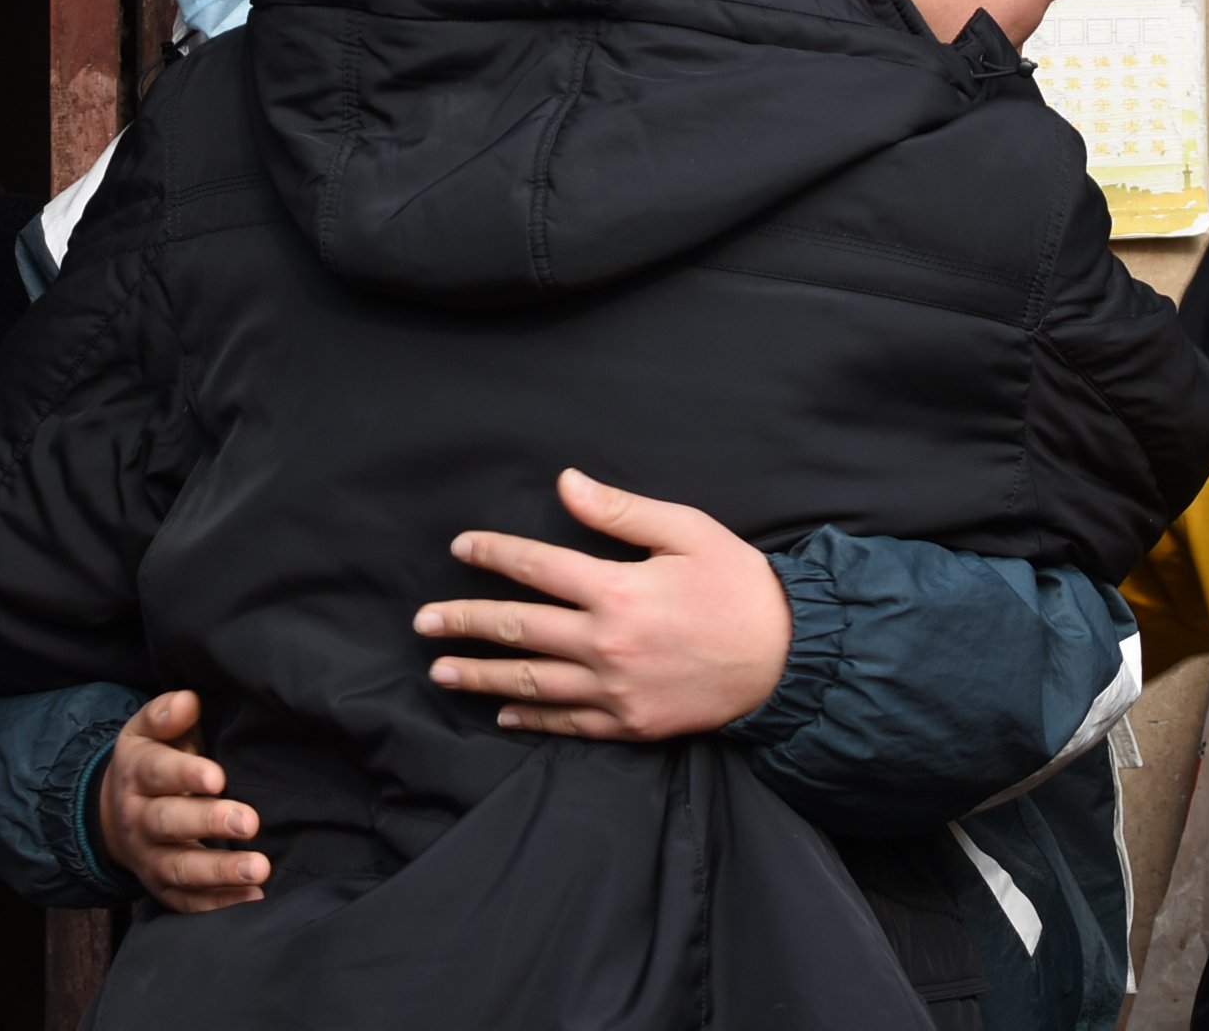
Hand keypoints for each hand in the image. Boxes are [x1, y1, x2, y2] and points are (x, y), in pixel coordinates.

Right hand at [97, 692, 267, 912]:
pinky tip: (252, 899)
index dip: (185, 775)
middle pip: (169, 823)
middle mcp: (139, 819)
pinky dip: (217, 904)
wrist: (114, 811)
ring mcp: (148, 857)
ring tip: (259, 868)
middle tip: (250, 822)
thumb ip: (167, 713)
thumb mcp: (148, 730)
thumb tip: (187, 702)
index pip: (158, 772)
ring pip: (179, 868)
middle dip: (208, 823)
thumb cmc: (151, 759)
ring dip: (219, 872)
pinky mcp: (161, 887)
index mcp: (138, 773)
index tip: (217, 778)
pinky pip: (186, 901)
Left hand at [415, 469, 790, 740]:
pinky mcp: (630, 724)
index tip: (461, 548)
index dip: (493, 554)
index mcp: (618, 589)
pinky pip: (567, 723)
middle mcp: (607, 643)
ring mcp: (615, 690)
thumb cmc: (739, 586)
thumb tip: (567, 484)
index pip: (537, 566)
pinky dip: (530, 718)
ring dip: (479, 675)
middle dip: (464, 621)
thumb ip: (622, 511)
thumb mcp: (689, 531)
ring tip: (441, 670)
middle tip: (422, 621)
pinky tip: (502, 713)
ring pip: (530, 682)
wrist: (786, 659)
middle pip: (519, 629)